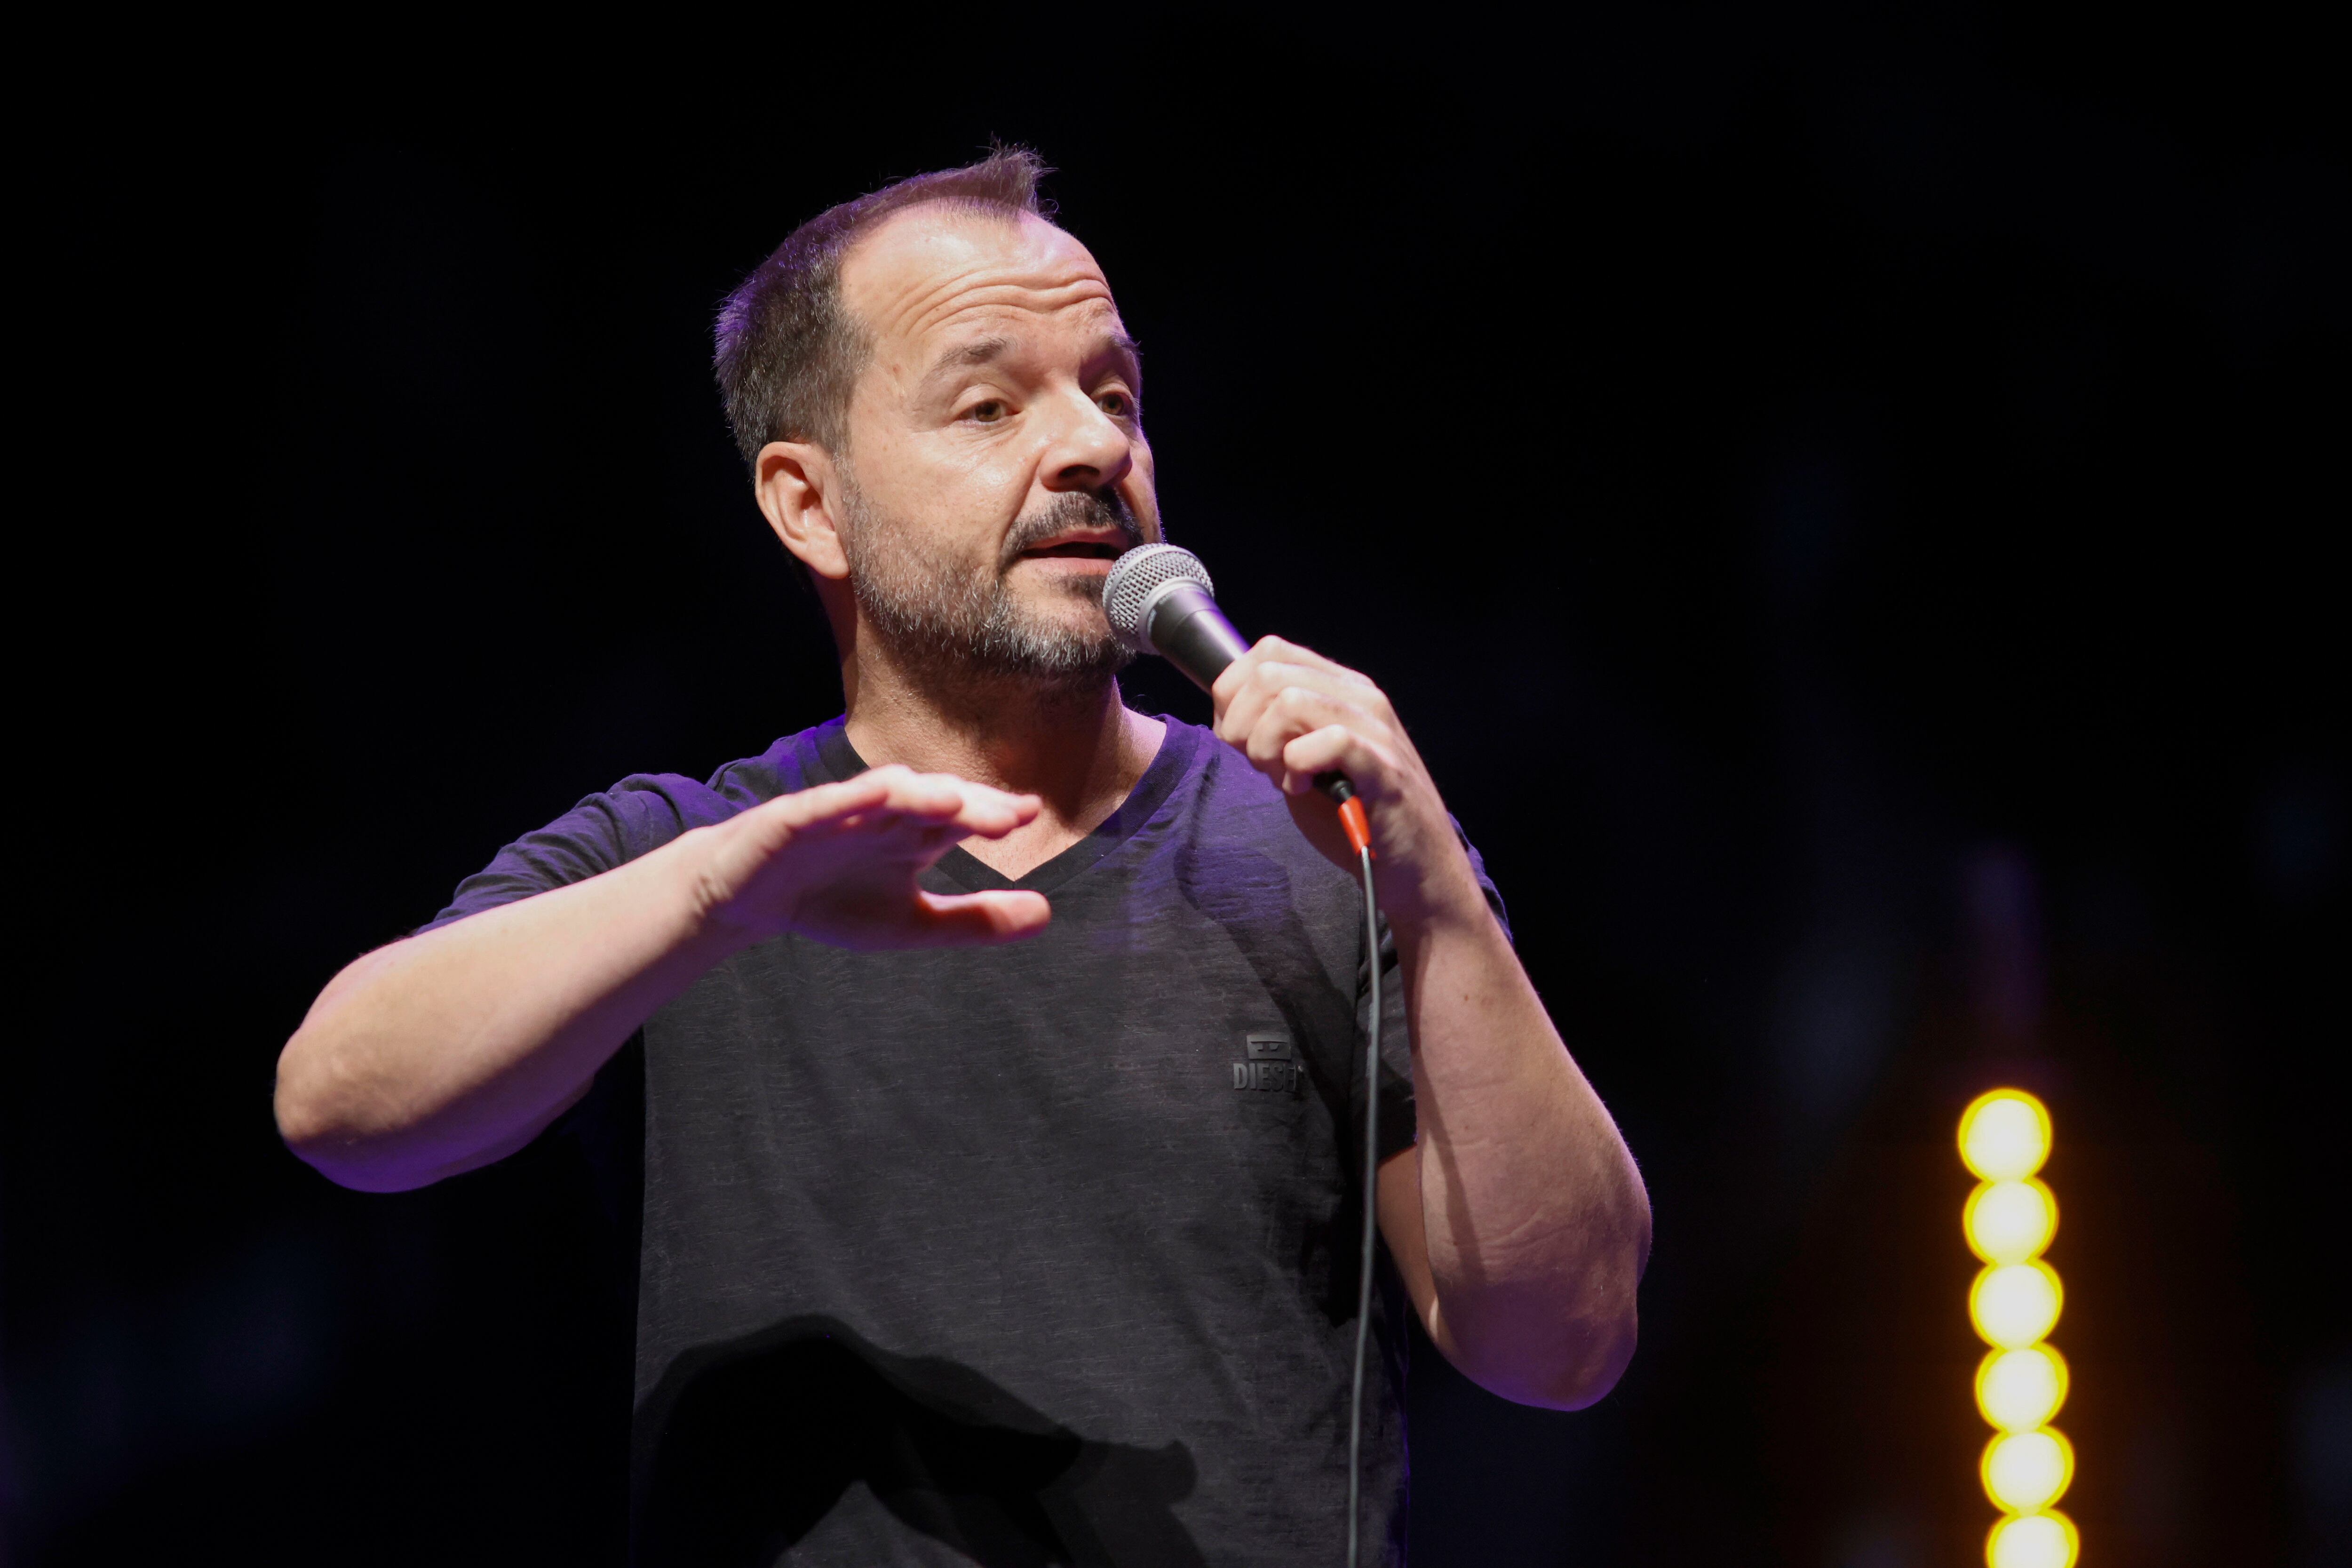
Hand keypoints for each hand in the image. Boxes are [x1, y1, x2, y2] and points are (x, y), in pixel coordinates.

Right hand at [691, 765, 1050, 949]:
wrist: (746, 901)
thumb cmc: (832, 903)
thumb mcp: (909, 923)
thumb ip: (974, 919)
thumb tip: (1047, 913)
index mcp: (914, 834)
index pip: (964, 817)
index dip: (995, 813)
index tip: (1032, 813)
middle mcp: (883, 813)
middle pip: (934, 801)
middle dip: (970, 806)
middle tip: (1009, 817)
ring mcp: (838, 811)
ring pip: (884, 793)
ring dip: (919, 792)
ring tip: (953, 801)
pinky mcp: (792, 819)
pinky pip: (823, 803)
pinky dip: (849, 796)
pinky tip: (877, 793)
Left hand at [1210, 637, 1484, 927]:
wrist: (1415, 866)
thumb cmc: (1353, 815)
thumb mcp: (1303, 761)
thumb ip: (1273, 732)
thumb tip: (1228, 717)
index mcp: (1340, 688)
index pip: (1268, 652)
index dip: (1232, 692)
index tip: (1236, 736)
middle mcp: (1360, 697)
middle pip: (1269, 673)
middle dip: (1241, 723)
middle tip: (1258, 763)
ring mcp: (1375, 728)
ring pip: (1290, 701)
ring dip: (1266, 746)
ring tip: (1283, 778)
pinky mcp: (1384, 767)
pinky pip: (1328, 741)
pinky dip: (1298, 767)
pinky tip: (1302, 789)